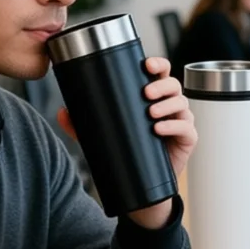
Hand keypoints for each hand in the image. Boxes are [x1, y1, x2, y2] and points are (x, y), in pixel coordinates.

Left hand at [57, 56, 196, 230]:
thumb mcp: (102, 135)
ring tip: (150, 113)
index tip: (146, 64)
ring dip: (167, 105)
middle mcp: (169, 104)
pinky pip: (186, 127)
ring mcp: (180, 120)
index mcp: (153, 96)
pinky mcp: (187, 138)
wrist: (143, 184)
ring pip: (181, 102)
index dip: (157, 64)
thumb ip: (81, 124)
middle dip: (161, 85)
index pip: (159, 72)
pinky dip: (173, 126)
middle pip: (173, 84)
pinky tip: (159, 129)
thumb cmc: (129, 151)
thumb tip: (62, 112)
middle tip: (146, 92)